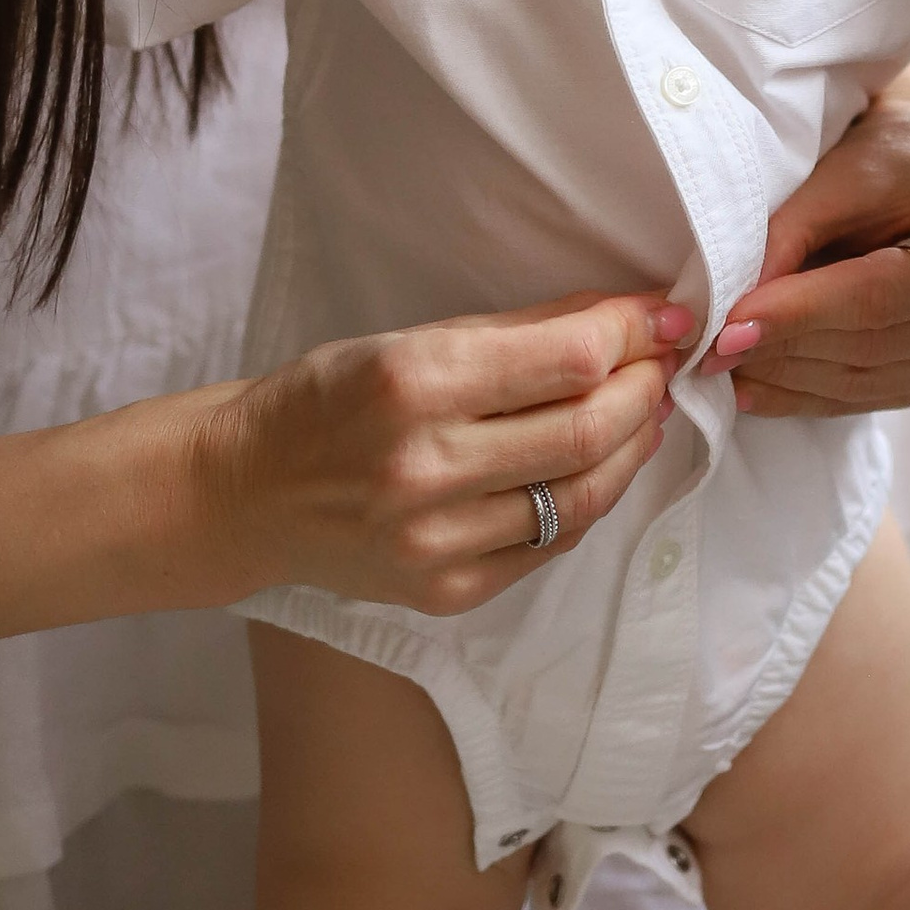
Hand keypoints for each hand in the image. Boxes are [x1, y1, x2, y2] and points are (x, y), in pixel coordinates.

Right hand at [195, 291, 693, 616]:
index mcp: (413, 384)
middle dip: (645, 388)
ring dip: (632, 447)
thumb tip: (623, 318)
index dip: (632, 334)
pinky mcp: (444, 591)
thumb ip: (517, 333)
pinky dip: (587, 500)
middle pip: (587, 428)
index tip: (665, 318)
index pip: (566, 359)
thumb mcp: (408, 341)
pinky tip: (596, 468)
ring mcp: (436, 541)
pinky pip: (549, 543)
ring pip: (582, 495)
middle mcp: (426, 467)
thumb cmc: (325, 401)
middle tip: (664, 364)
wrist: (244, 493)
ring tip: (645, 413)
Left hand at [708, 62, 909, 416]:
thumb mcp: (844, 175)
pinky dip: (806, 393)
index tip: (727, 327)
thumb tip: (730, 312)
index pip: (878, 298)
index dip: (798, 314)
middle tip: (705, 351)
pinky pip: (869, 396)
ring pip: (864, 381)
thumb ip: (790, 238)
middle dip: (782, 349)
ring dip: (785, 379)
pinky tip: (754, 389)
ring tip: (718, 372)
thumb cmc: (895, 149)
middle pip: (871, 347)